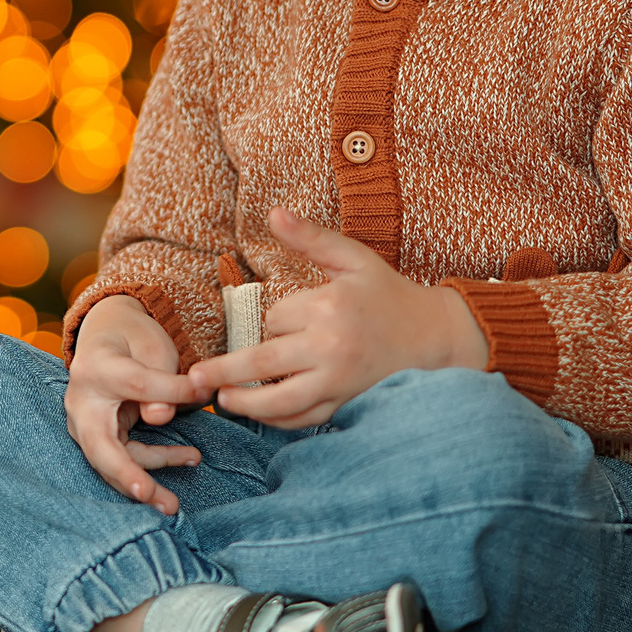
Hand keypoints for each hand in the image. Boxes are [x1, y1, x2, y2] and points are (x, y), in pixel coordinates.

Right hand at [67, 294, 204, 514]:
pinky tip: (186, 457)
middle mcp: (81, 401)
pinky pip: (122, 458)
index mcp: (96, 368)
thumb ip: (161, 380)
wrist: (106, 337)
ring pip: (110, 463)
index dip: (172, 392)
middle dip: (126, 476)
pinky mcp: (97, 438)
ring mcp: (85, 424)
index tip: (202, 391)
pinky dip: (151, 464)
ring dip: (144, 482)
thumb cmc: (134, 339)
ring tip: (175, 503)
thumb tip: (160, 417)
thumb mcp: (153, 348)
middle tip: (148, 496)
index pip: (137, 386)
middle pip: (100, 447)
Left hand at [187, 209, 488, 429]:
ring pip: (281, 400)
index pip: (276, 317)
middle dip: (226, 371)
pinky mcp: (347, 403)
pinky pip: (306, 418)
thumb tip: (274, 211)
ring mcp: (339, 381)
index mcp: (329, 308)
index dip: (275, 319)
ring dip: (248, 404)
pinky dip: (281, 420)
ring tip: (222, 402)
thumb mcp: (353, 259)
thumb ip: (311, 238)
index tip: (290, 319)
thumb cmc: (391, 295)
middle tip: (193, 379)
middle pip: (264, 361)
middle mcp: (331, 347)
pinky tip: (261, 416)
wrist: (438, 338)